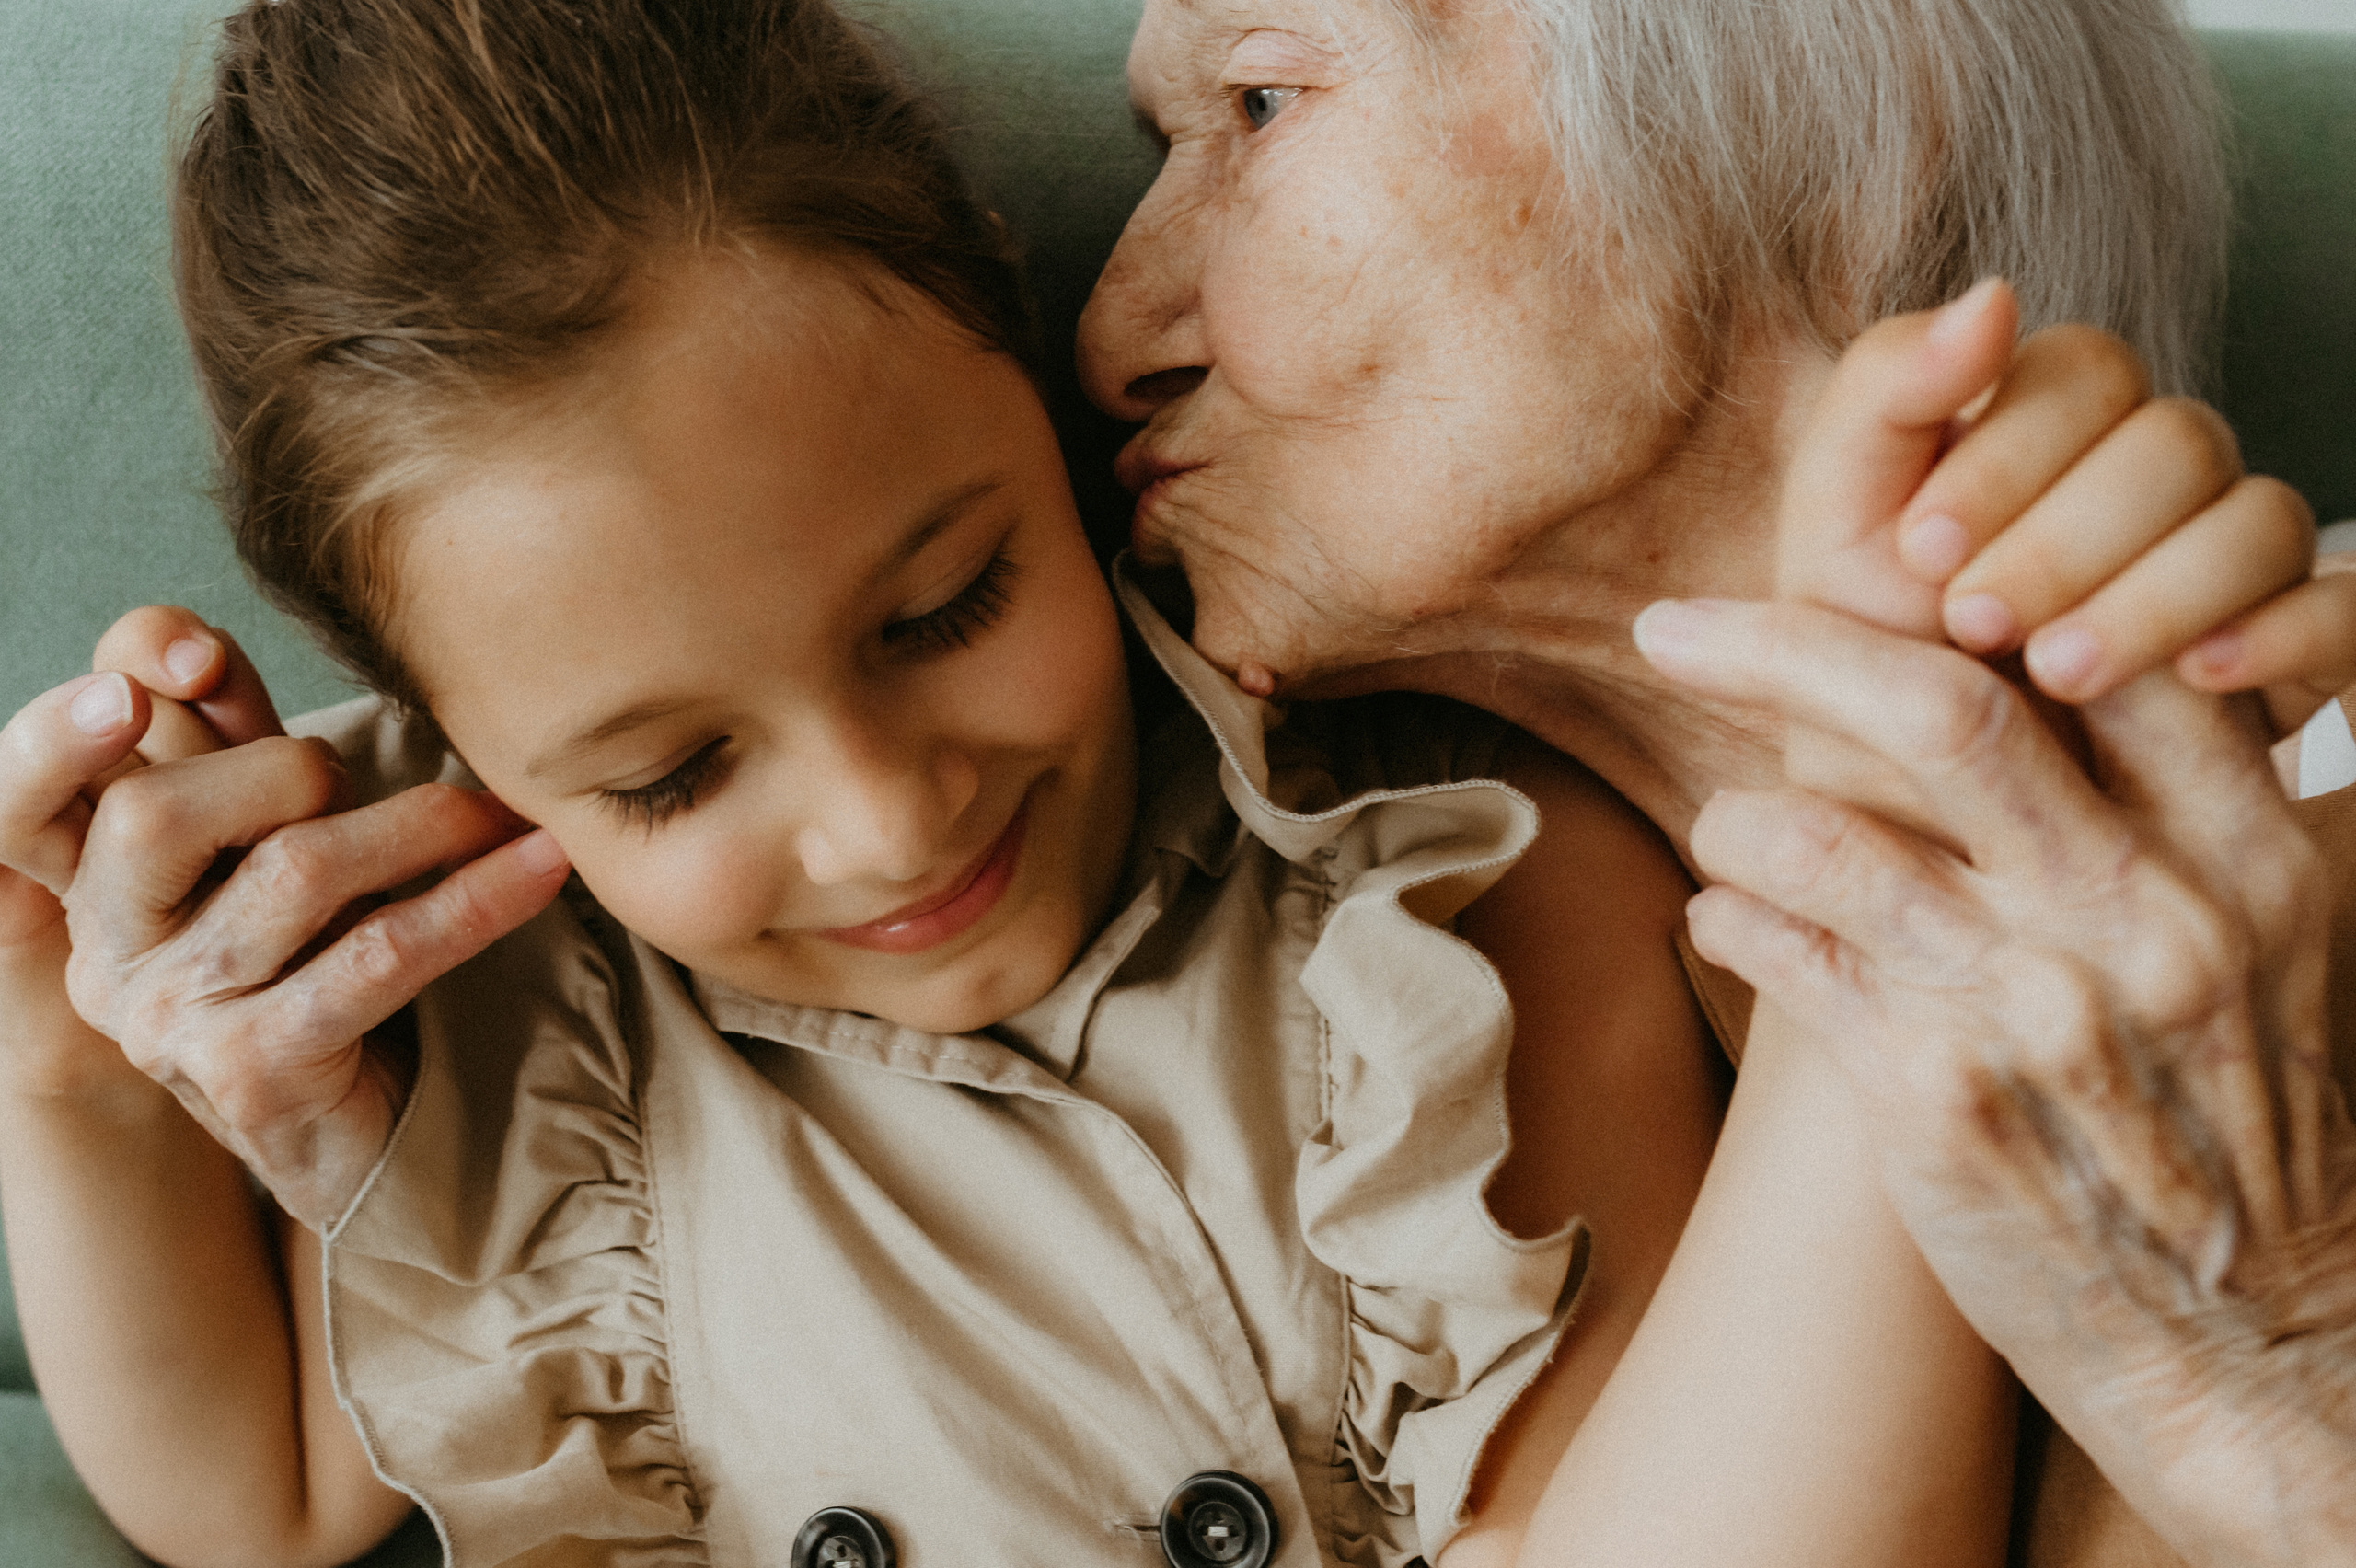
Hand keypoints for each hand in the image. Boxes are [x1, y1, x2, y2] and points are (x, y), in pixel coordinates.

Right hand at [0, 608, 570, 1224]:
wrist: (355, 1143)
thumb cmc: (319, 968)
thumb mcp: (267, 851)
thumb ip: (232, 753)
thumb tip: (202, 650)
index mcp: (91, 877)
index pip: (56, 760)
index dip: (104, 702)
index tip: (187, 668)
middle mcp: (109, 948)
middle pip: (157, 813)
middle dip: (287, 769)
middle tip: (372, 775)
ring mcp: (171, 1018)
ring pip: (294, 873)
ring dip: (423, 826)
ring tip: (506, 813)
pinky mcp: (253, 1071)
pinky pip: (378, 956)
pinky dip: (473, 901)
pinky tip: (538, 869)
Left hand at [1634, 596, 2355, 1567]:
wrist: (2258, 1345)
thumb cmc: (2249, 1122)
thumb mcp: (2270, 943)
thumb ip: (2173, 804)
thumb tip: (2036, 659)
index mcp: (2246, 855)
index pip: (2096, 647)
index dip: (1961, 587)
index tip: (1866, 567)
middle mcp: (2143, 917)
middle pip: (1933, 707)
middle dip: (1775, 646)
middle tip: (1668, 629)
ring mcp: (2034, 1011)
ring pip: (1819, 830)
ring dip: (1737, 813)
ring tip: (1729, 827)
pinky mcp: (1936, 1102)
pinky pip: (1780, 953)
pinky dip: (1730, 913)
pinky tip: (1729, 915)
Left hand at [1781, 278, 2349, 733]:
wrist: (1907, 817)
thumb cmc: (1862, 666)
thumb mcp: (1837, 534)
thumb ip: (1886, 395)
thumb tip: (1994, 294)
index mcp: (2055, 426)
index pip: (2088, 369)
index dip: (2008, 453)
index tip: (1921, 550)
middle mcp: (2155, 479)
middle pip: (2178, 440)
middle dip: (2065, 535)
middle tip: (1971, 623)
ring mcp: (2230, 562)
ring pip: (2263, 517)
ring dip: (2154, 591)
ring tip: (2055, 671)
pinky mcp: (2290, 653)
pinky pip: (2348, 610)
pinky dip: (2286, 632)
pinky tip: (2201, 677)